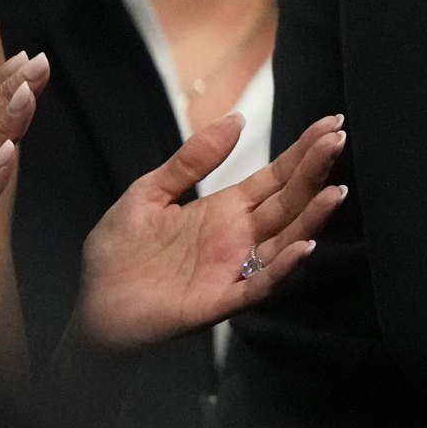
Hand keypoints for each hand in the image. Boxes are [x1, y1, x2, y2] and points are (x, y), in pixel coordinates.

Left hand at [74, 112, 346, 351]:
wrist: (88, 308)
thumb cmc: (115, 256)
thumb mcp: (148, 194)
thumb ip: (191, 160)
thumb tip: (236, 119)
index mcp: (224, 209)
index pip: (275, 176)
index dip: (303, 151)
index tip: (332, 124)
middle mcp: (238, 237)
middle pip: (289, 201)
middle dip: (315, 172)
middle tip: (338, 141)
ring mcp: (233, 269)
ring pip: (285, 241)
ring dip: (312, 219)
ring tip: (335, 192)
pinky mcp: (220, 301)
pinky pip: (260, 285)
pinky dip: (283, 268)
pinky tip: (304, 247)